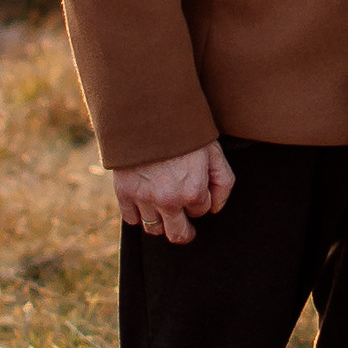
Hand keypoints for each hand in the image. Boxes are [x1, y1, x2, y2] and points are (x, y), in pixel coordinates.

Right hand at [114, 142, 234, 244]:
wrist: (147, 112)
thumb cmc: (184, 131)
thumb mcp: (214, 152)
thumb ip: (223, 182)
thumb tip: (215, 209)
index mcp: (193, 191)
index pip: (201, 211)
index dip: (200, 198)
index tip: (195, 184)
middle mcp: (168, 200)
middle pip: (178, 235)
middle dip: (184, 231)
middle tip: (184, 225)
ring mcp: (144, 198)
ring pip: (154, 229)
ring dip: (161, 222)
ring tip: (163, 208)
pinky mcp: (124, 192)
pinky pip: (131, 219)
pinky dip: (138, 214)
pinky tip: (144, 201)